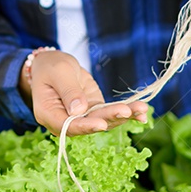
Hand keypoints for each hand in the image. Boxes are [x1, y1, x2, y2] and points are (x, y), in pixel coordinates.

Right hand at [20, 50, 147, 135]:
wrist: (53, 65)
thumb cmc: (51, 67)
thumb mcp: (59, 72)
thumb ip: (69, 90)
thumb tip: (79, 111)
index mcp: (48, 114)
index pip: (67, 125)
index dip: (85, 126)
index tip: (101, 123)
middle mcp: (65, 121)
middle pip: (89, 124)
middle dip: (110, 118)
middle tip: (127, 111)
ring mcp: (81, 118)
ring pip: (103, 121)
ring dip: (124, 116)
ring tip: (142, 109)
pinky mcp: (93, 111)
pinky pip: (110, 114)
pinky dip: (126, 113)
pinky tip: (142, 114)